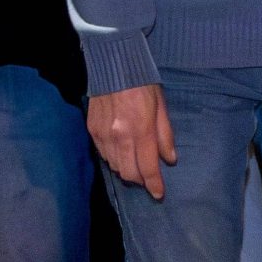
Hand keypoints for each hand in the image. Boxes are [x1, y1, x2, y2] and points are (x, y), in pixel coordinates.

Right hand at [87, 83, 175, 200]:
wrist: (113, 66)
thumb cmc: (143, 85)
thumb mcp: (162, 108)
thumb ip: (165, 136)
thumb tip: (169, 159)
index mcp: (141, 131)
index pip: (148, 168)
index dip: (154, 185)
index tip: (159, 194)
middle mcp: (119, 137)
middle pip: (128, 174)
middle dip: (140, 181)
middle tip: (149, 179)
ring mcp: (103, 135)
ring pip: (114, 166)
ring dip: (127, 171)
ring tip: (136, 166)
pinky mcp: (92, 130)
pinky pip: (103, 155)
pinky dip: (114, 159)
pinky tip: (122, 153)